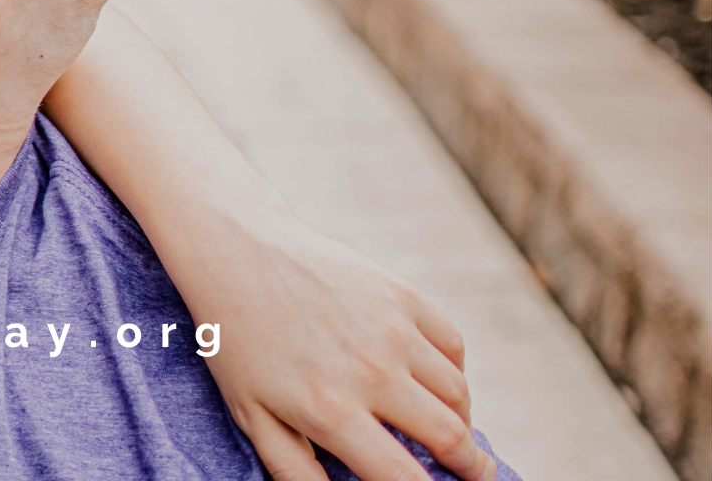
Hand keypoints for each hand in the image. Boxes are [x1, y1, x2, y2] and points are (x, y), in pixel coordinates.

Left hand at [180, 216, 492, 480]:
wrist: (238, 253)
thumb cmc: (239, 342)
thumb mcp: (253, 416)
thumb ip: (297, 471)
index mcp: (330, 410)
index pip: (404, 478)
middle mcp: (370, 370)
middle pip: (451, 438)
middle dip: (470, 466)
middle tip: (473, 473)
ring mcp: (392, 328)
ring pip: (458, 394)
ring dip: (461, 421)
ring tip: (449, 431)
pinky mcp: (402, 294)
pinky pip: (453, 346)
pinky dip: (454, 372)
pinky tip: (436, 383)